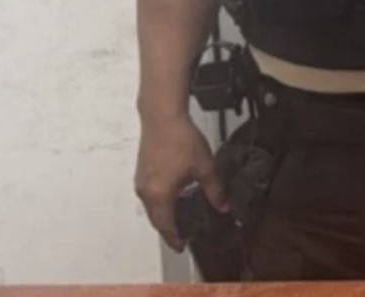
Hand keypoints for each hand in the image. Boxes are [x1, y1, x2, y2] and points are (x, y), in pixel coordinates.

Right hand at [134, 113, 224, 251]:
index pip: (166, 224)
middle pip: (156, 218)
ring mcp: (140, 181)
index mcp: (160, 194)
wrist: (162, 117)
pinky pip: (148, 196)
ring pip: (151, 207)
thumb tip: (224, 207)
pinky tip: (171, 199)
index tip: (181, 247)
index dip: (174, 237)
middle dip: (168, 229)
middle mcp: (145, 191)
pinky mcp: (141, 172)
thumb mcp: (204, 167)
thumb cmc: (181, 140)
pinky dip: (158, 203)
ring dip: (163, 216)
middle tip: (181, 237)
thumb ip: (214, 190)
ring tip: (179, 220)